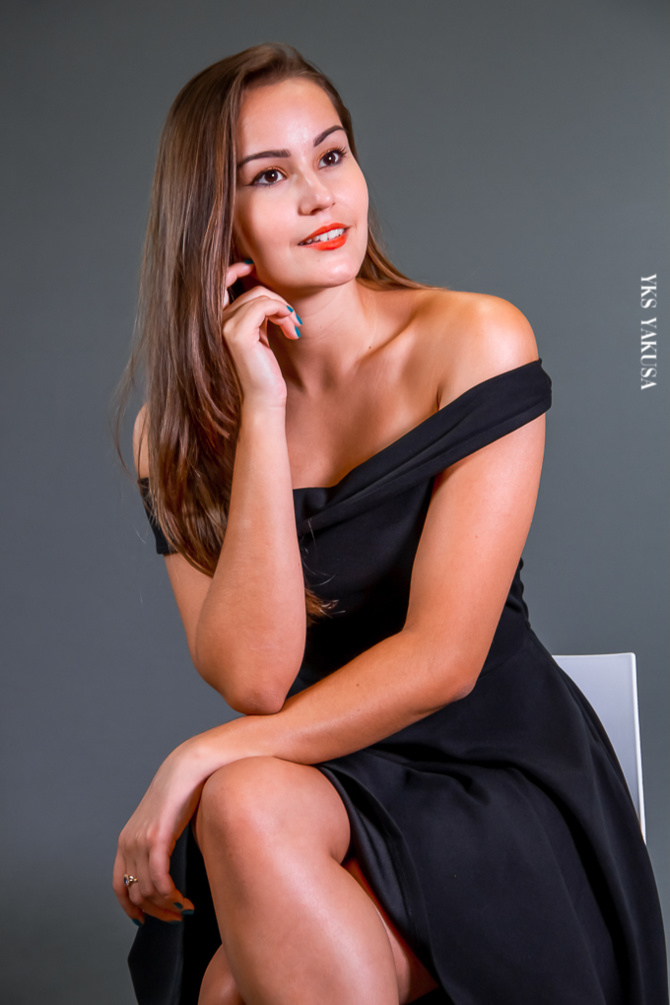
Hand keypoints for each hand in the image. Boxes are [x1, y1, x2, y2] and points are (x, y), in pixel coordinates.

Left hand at [112, 741, 205, 924]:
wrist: (187, 769)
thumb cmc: (181, 795)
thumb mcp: (162, 824)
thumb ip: (159, 847)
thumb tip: (168, 874)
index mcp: (126, 841)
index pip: (118, 886)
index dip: (130, 908)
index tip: (145, 920)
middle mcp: (129, 843)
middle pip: (136, 894)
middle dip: (156, 912)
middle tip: (176, 917)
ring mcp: (141, 841)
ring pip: (149, 890)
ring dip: (168, 906)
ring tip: (186, 908)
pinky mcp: (157, 837)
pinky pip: (159, 878)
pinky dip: (172, 895)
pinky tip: (185, 900)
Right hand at [222, 260, 300, 409]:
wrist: (262, 400)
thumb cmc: (264, 371)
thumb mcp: (259, 335)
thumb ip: (256, 313)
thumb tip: (267, 289)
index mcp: (218, 320)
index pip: (220, 282)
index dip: (236, 269)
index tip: (253, 267)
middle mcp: (215, 321)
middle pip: (252, 289)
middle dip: (278, 300)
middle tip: (292, 320)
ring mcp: (224, 326)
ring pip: (260, 295)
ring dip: (284, 309)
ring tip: (292, 328)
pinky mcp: (237, 334)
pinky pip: (264, 305)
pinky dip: (282, 312)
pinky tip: (290, 329)